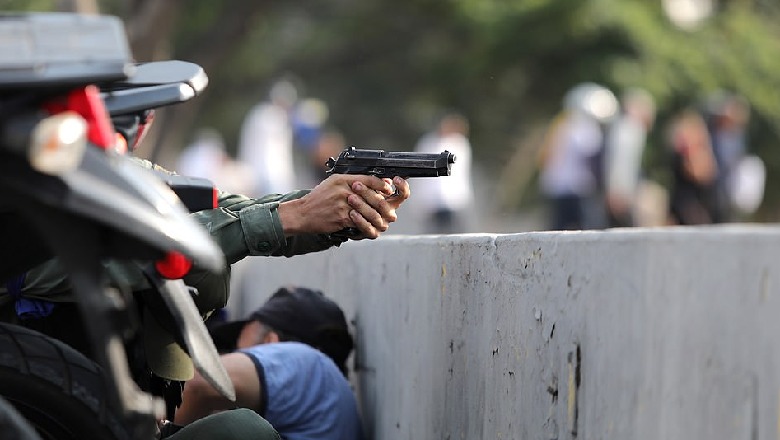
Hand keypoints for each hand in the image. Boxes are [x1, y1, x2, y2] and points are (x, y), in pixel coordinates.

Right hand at [278, 174, 408, 237]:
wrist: (302, 213)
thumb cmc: (318, 198)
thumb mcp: (333, 183)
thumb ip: (351, 181)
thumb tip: (373, 183)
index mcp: (342, 179)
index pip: (369, 179)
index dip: (382, 185)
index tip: (389, 189)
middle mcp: (343, 190)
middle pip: (372, 196)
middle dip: (383, 204)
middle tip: (389, 208)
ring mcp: (343, 204)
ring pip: (368, 210)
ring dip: (376, 216)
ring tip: (381, 219)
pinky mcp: (341, 217)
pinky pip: (359, 221)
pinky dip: (365, 225)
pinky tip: (368, 225)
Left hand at [347, 176, 409, 238]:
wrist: (350, 219)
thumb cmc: (362, 201)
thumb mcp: (369, 188)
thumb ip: (377, 182)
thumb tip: (386, 180)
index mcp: (392, 202)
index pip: (403, 194)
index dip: (402, 187)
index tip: (396, 179)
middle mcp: (389, 214)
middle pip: (383, 204)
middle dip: (368, 193)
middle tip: (356, 186)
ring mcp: (382, 224)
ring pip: (375, 215)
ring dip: (361, 206)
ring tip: (351, 198)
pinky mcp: (373, 233)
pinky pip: (368, 228)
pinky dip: (360, 220)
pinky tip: (353, 213)